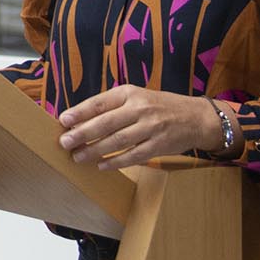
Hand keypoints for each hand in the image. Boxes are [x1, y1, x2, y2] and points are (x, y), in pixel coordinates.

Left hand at [57, 85, 225, 169]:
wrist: (197, 117)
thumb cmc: (159, 107)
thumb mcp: (136, 97)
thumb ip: (111, 106)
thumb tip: (79, 120)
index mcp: (130, 93)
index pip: (99, 103)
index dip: (79, 112)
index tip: (63, 121)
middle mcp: (140, 108)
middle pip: (105, 123)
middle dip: (82, 134)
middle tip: (65, 143)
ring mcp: (151, 127)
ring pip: (117, 141)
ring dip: (95, 151)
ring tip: (78, 157)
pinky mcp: (159, 145)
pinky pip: (133, 156)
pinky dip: (115, 162)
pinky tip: (102, 166)